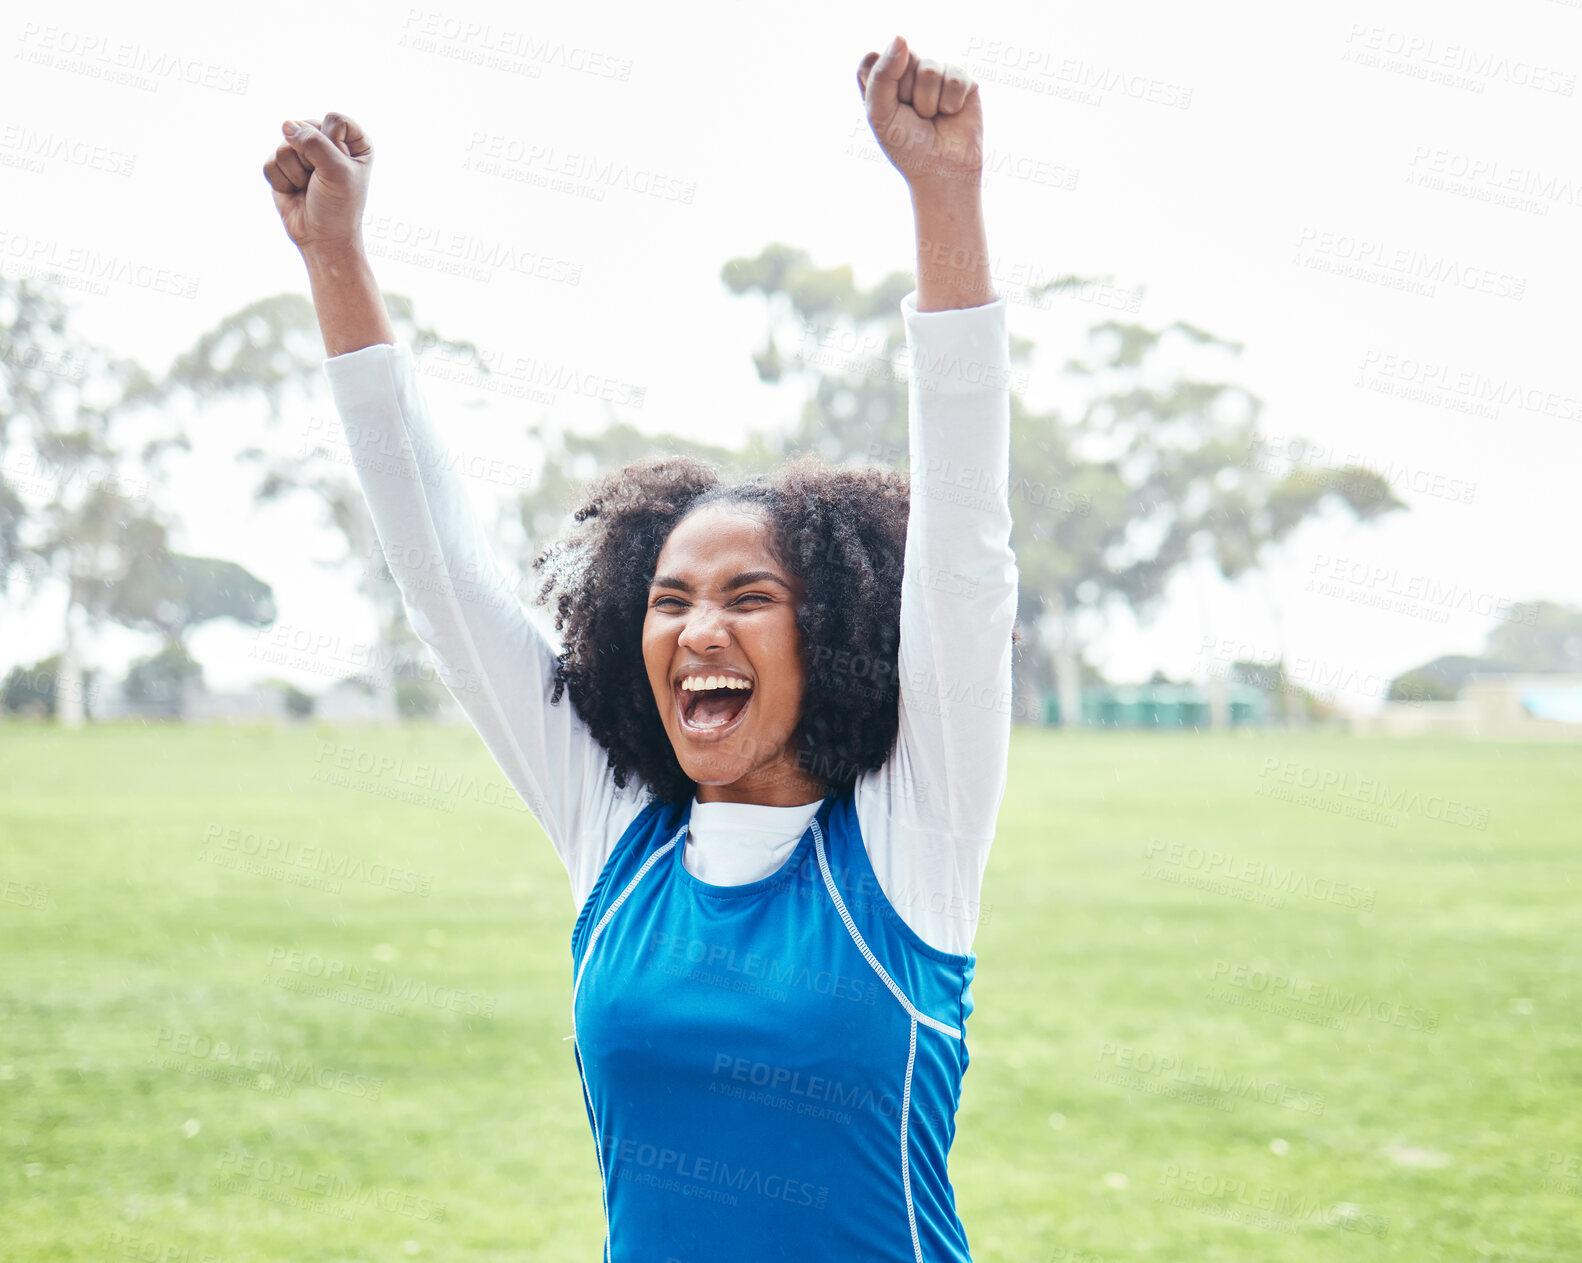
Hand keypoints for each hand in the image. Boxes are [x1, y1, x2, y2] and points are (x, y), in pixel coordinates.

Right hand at [263, 112, 372, 254]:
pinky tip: (295, 191)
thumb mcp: (336, 171)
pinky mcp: (282, 166)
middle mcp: (327, 142)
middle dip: (310, 159)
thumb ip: (313, 142)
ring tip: (309, 186)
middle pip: (304, 129)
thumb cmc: (338, 206)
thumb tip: (285, 125)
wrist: (322, 238)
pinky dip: (282, 181)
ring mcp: (303, 152)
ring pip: (284, 145)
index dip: (334, 143)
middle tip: (322, 180)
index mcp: (353, 140)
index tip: (342, 168)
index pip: (334, 119)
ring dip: (296, 173)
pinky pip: (270, 162)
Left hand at [855, 35, 982, 194]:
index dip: (881, 84)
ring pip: (929, 68)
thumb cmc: (907, 147)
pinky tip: (950, 115)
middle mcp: (908, 71)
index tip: (887, 109)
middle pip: (902, 58)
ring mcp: (936, 73)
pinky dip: (950, 103)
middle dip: (906, 93)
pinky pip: (954, 77)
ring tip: (931, 118)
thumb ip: (882, 75)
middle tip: (913, 116)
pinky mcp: (962, 80)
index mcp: (883, 79)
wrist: (941, 172)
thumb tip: (901, 38)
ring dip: (928, 102)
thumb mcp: (881, 114)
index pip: (872, 60)